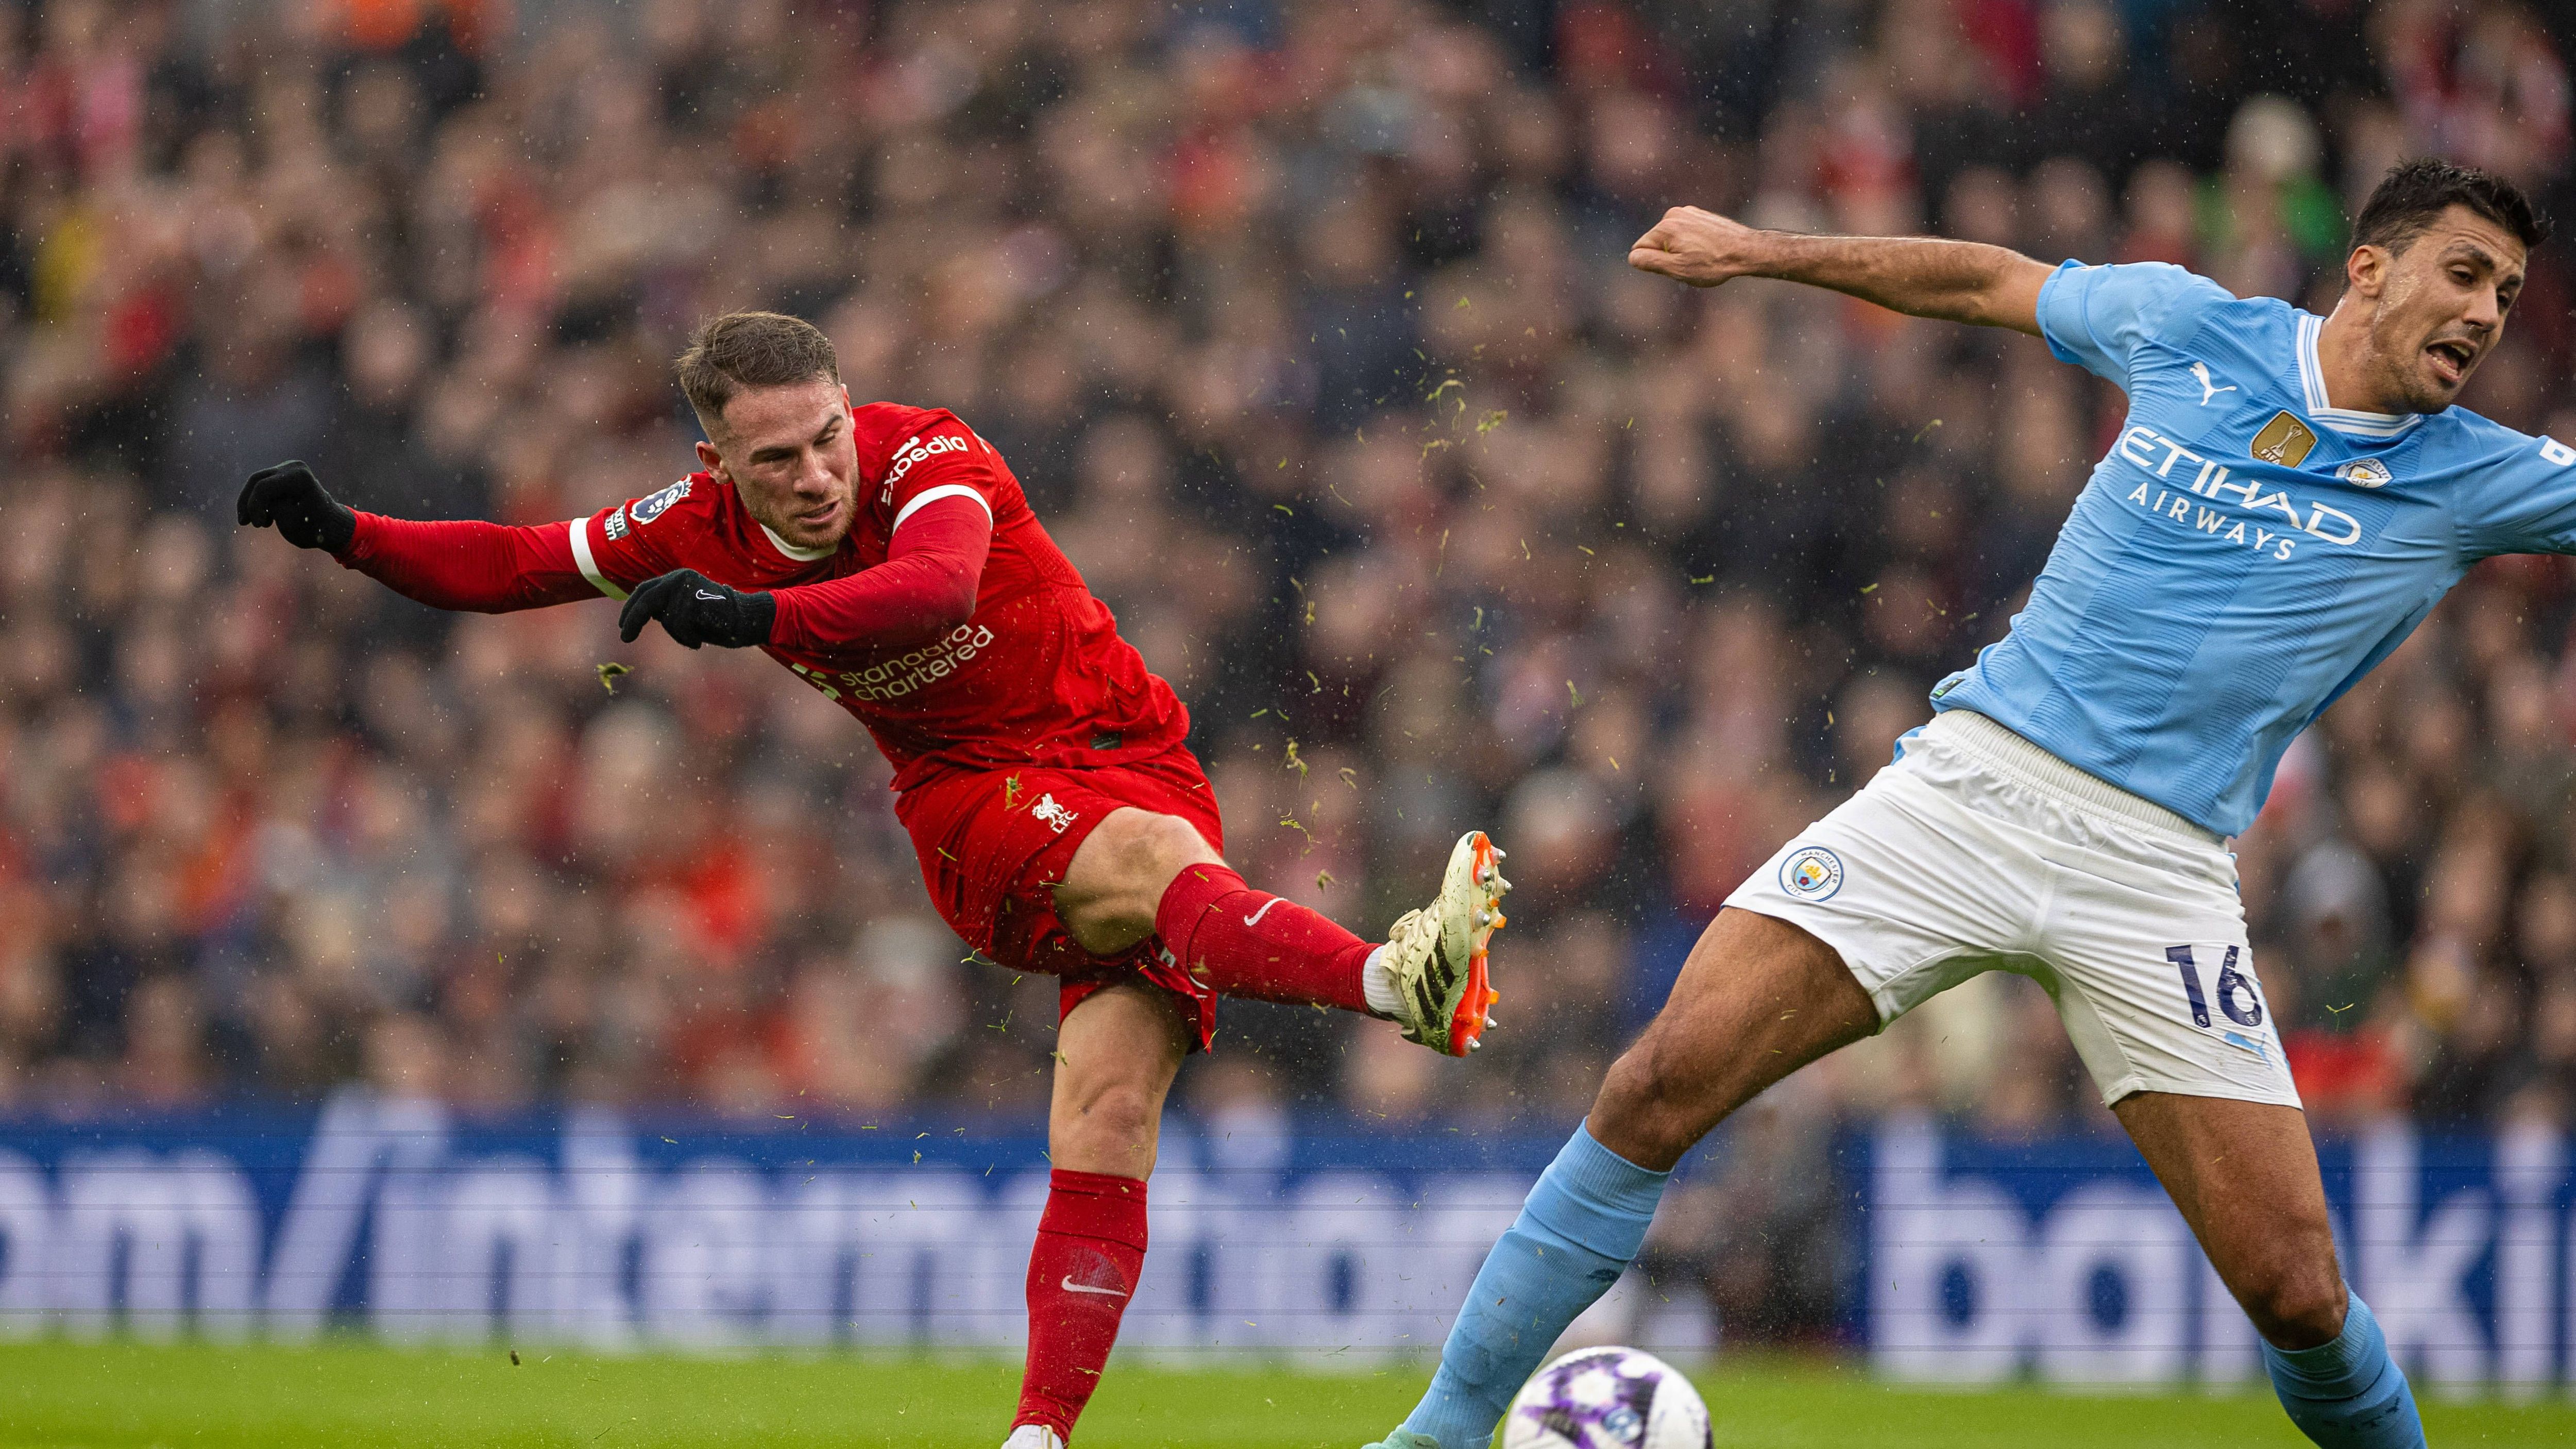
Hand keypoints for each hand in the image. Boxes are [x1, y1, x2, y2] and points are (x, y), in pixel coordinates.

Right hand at [237, 460, 357, 552]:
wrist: (332, 526)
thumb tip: (257, 496)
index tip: (258, 526)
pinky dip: (260, 501)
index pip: (263, 488)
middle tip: (243, 523)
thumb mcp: (290, 523)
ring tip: (261, 524)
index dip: (254, 507)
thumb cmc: (315, 528)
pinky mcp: (284, 474)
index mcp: (301, 477)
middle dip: (247, 502)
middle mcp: (295, 467)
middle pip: (257, 481)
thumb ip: (271, 507)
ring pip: (257, 482)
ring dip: (252, 503)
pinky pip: (264, 485)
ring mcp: (289, 468)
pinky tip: (267, 519)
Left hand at [617, 568, 775, 648]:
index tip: (622, 626)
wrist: (747, 618)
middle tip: (624, 638)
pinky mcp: (695, 599)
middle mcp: (678, 578)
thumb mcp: (686, 611)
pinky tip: (700, 640)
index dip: (630, 608)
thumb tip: (646, 613)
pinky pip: (680, 626)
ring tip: (696, 638)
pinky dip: (687, 639)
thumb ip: (667, 608)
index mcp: (676, 579)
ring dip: (679, 636)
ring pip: (667, 620)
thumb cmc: (717, 620)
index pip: (644, 590)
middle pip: (646, 600)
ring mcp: (687, 587)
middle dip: (633, 620)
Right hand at [1628, 206, 1771, 287]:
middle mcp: (1673, 214)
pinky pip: (1684, 232)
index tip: (1677, 266)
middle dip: (1667, 256)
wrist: (1746, 251)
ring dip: (1680, 250)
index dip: (1654, 264)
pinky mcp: (1699, 214)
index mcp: (1665, 227)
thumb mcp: (1677, 269)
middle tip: (1691, 263)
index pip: (1639, 250)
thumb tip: (1633, 257)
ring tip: (1702, 256)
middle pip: (1655, 243)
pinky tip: (1707, 249)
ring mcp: (1688, 212)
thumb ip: (1650, 262)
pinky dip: (1691, 242)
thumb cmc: (1713, 263)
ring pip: (1670, 239)